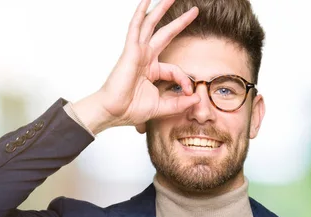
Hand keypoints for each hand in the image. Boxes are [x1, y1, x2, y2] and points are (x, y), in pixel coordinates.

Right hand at [72, 0, 199, 134]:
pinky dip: (141, 13)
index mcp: (152, 70)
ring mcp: (137, 52)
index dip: (185, 80)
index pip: (176, 69)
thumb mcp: (162, 106)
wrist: (113, 112)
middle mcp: (145, 58)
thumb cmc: (130, 109)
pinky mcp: (130, 51)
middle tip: (194, 10)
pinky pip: (136, 27)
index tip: (190, 92)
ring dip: (161, 9)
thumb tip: (197, 99)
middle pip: (165, 34)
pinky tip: (147, 1)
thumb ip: (179, 103)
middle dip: (180, 22)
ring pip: (151, 25)